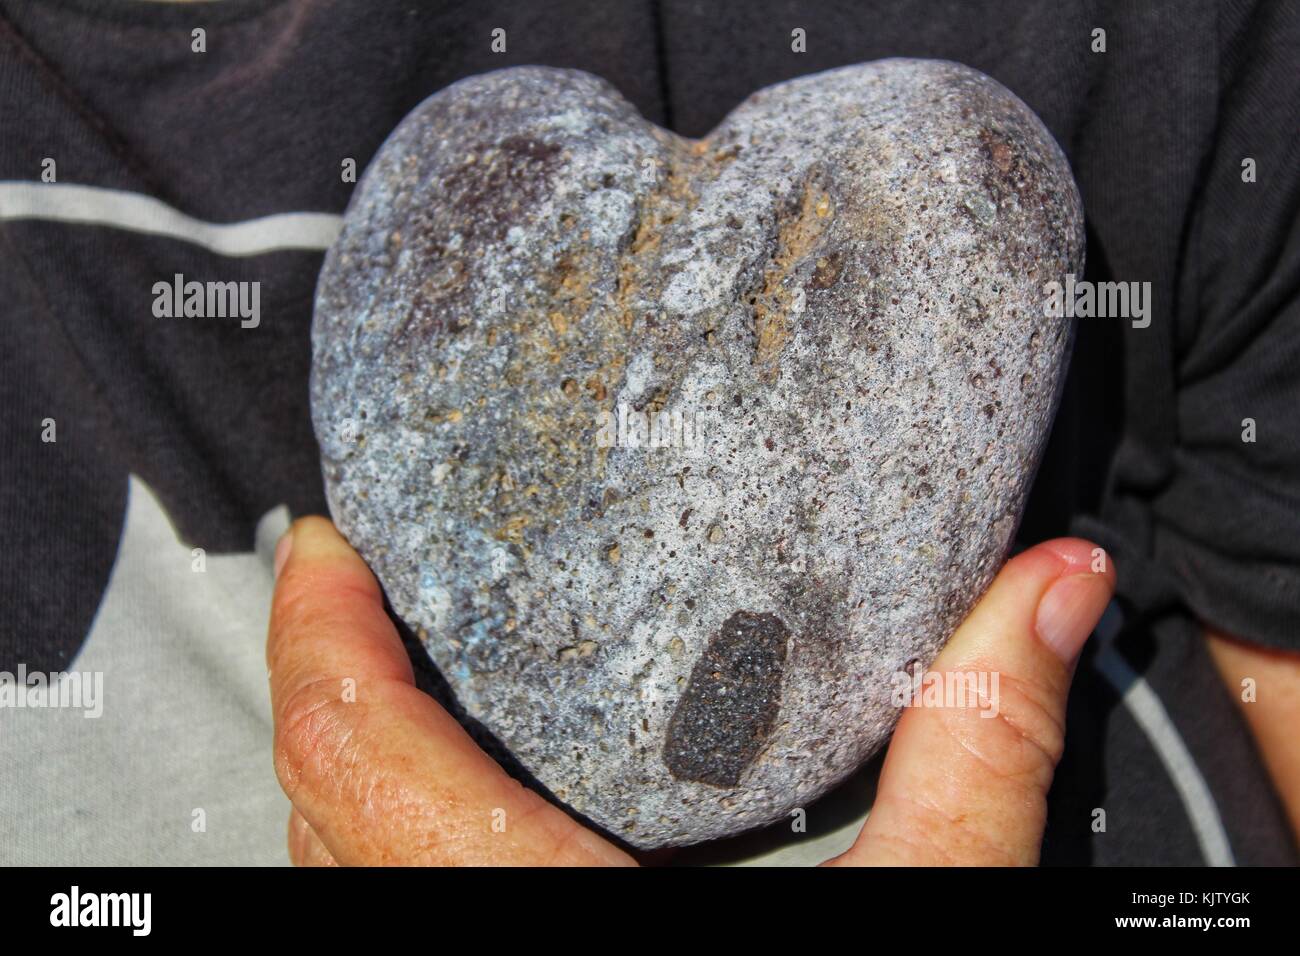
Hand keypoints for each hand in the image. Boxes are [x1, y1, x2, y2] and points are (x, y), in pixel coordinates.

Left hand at [267, 518, 1113, 865]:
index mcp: (529, 903)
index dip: (318, 624)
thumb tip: (1049, 589)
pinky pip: (369, 891)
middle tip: (362, 568)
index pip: (353, 739)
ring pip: (328, 850)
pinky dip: (377, 819)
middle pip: (316, 784)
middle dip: (324, 660)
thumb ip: (976, 745)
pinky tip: (443, 785)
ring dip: (345, 742)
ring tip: (390, 652)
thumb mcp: (915, 905)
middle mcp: (457, 935)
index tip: (331, 539)